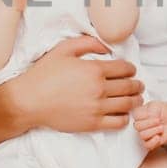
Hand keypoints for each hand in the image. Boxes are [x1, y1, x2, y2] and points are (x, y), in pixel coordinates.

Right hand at [10, 35, 142, 133]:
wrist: (28, 101)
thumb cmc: (44, 74)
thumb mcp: (63, 50)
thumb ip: (87, 43)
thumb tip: (107, 47)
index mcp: (94, 70)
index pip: (125, 69)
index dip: (131, 69)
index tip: (130, 71)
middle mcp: (99, 89)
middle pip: (130, 87)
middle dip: (137, 85)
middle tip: (138, 85)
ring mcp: (97, 108)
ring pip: (128, 104)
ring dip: (136, 100)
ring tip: (136, 99)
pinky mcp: (92, 124)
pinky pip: (118, 122)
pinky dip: (125, 118)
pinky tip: (123, 114)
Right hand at [132, 101, 166, 150]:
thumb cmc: (164, 111)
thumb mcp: (157, 105)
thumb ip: (150, 110)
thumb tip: (148, 118)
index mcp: (139, 114)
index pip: (135, 116)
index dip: (145, 115)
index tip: (155, 114)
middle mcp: (140, 124)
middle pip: (137, 126)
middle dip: (150, 123)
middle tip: (159, 120)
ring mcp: (144, 133)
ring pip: (142, 135)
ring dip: (154, 131)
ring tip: (162, 127)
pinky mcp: (150, 142)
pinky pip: (147, 145)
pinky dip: (153, 141)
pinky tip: (159, 137)